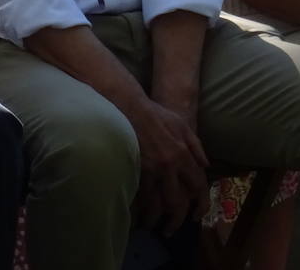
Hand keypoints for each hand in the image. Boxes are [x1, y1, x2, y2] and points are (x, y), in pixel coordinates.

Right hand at [126, 96, 208, 234]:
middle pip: (178, 201)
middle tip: (172, 228)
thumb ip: (197, 147)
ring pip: (158, 202)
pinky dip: (140, 206)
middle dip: (177, 219)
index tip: (198, 215)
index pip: (198, 186)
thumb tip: (205, 167)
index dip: (201, 204)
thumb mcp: (183, 125)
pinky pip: (140, 193)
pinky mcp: (135, 167)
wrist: (129, 106)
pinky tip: (138, 213)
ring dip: (156, 218)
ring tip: (153, 226)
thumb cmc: (155, 114)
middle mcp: (171, 166)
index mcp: (184, 155)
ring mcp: (152, 168)